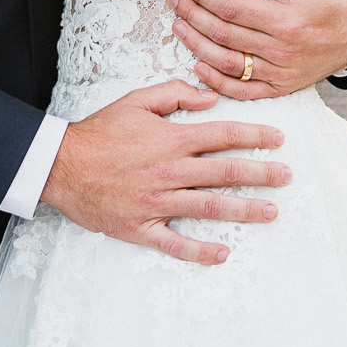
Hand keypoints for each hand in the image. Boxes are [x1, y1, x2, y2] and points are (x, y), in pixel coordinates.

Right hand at [38, 80, 289, 265]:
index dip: (254, 136)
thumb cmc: (99, 132)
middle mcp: (169, 171)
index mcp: (170, 139)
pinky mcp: (140, 227)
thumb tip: (210, 99)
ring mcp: (156, 202)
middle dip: (260, 174)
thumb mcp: (136, 101)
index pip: (222, 136)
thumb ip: (175, 94)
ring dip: (243, 209)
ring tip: (271, 212)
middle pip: (224, 172)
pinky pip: (174, 243)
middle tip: (286, 177)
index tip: (278, 140)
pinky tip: (223, 253)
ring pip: (208, 207)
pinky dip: (199, 251)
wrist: (60, 165)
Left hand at [169, 0, 346, 100]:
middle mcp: (282, 50)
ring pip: (226, 63)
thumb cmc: (333, 0)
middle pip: (224, 34)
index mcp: (289, 20)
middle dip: (193, 14)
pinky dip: (216, 82)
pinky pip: (242, 90)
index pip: (234, 9)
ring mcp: (280, 73)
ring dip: (196, 45)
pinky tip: (197, 65)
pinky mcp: (280, 88)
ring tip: (179, 26)